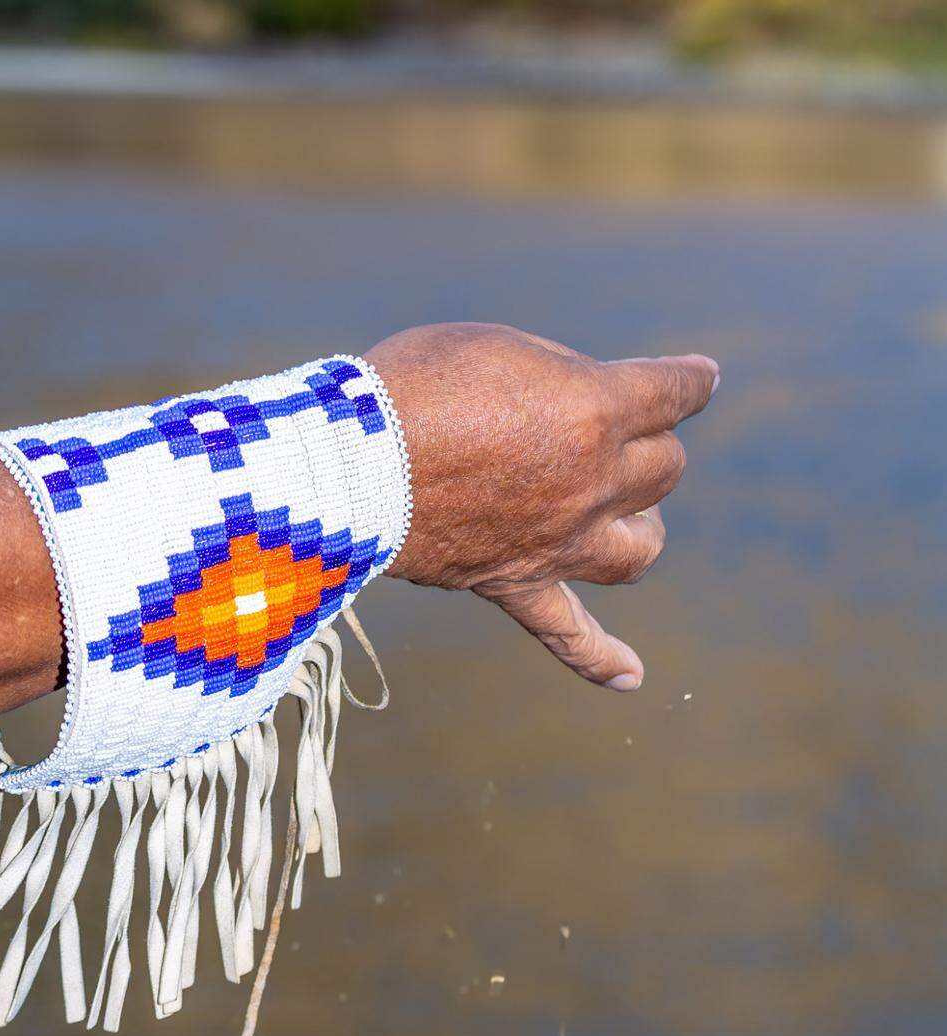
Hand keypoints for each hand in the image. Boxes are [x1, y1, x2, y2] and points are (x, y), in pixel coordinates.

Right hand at [366, 322, 718, 690]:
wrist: (346, 463)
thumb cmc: (412, 386)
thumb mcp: (499, 346)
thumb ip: (557, 377)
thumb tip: (580, 405)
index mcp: (595, 411)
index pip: (674, 395)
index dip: (691, 382)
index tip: (699, 378)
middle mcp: (591, 483)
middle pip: (663, 469)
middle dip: (643, 441)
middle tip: (598, 426)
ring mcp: (558, 544)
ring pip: (641, 548)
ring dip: (642, 524)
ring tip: (622, 511)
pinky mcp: (515, 585)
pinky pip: (569, 635)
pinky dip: (601, 659)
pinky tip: (632, 678)